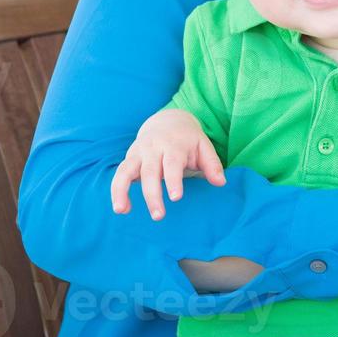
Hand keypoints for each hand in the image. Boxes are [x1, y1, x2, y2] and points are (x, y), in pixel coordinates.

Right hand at [109, 108, 225, 219]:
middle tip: (158, 216)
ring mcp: (139, 152)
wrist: (167, 120)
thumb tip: (221, 183)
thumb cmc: (188, 140)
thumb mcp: (204, 146)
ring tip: (121, 210)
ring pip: (126, 170)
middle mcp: (153, 148)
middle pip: (150, 171)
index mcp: (174, 145)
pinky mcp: (129, 158)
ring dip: (121, 190)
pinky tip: (122, 208)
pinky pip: (119, 174)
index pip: (172, 164)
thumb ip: (212, 165)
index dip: (173, 180)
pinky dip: (117, 190)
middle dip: (152, 194)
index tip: (176, 198)